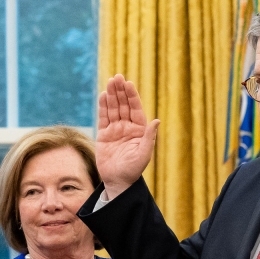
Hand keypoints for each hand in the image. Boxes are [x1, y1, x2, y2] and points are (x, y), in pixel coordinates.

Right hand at [97, 75, 159, 198]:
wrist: (118, 181)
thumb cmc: (133, 169)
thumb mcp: (144, 153)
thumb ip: (149, 137)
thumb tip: (156, 121)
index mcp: (139, 129)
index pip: (135, 108)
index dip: (132, 96)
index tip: (128, 84)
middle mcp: (127, 126)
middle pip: (123, 105)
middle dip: (120, 91)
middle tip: (117, 77)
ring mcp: (115, 129)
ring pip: (113, 109)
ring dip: (112, 95)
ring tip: (110, 82)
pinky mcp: (104, 134)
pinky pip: (103, 118)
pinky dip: (103, 107)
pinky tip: (103, 96)